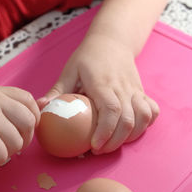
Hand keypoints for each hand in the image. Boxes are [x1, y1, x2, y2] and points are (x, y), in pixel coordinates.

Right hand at [0, 85, 39, 175]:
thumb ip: (1, 109)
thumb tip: (39, 109)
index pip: (27, 98)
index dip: (31, 118)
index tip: (20, 132)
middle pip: (29, 120)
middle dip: (22, 140)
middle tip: (2, 147)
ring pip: (17, 142)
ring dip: (1, 153)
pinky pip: (2, 156)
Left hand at [37, 34, 158, 154]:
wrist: (112, 40)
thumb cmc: (87, 57)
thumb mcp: (69, 70)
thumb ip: (56, 91)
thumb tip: (39, 108)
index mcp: (102, 83)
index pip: (111, 109)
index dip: (105, 131)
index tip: (94, 146)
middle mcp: (122, 87)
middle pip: (128, 119)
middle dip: (115, 141)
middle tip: (99, 151)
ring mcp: (135, 89)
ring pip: (143, 117)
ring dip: (131, 135)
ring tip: (114, 144)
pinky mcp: (142, 91)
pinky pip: (152, 110)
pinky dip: (146, 124)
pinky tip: (132, 131)